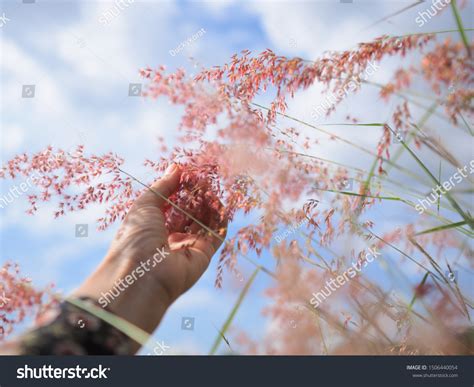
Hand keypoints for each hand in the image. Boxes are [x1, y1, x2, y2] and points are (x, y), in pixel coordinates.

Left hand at [74, 164, 226, 335]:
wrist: (140, 274)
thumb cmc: (134, 238)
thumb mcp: (144, 205)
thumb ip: (163, 186)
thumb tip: (177, 166)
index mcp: (154, 227)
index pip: (173, 205)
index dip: (181, 189)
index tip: (189, 173)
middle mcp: (172, 238)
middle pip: (191, 212)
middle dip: (197, 195)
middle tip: (203, 179)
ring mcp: (188, 247)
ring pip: (205, 221)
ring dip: (209, 204)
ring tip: (210, 188)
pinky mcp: (204, 255)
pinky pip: (216, 234)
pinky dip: (220, 219)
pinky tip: (220, 204)